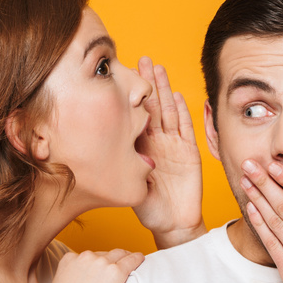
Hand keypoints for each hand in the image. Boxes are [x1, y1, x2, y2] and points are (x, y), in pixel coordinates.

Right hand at [43, 249, 144, 282]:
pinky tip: (141, 259)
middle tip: (118, 266)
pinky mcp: (116, 273)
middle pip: (103, 254)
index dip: (94, 263)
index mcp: (68, 259)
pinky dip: (137, 258)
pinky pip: (131, 261)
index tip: (100, 269)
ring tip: (132, 259)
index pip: (86, 256)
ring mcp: (101, 263)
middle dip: (110, 261)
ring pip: (119, 254)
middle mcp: (85, 257)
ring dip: (125, 256)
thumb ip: (64, 282)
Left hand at [131, 57, 204, 248]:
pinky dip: (180, 112)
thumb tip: (93, 149)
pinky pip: (185, 129)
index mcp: (139, 146)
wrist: (172, 223)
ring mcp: (174, 145)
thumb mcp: (126, 183)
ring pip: (167, 111)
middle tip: (140, 59)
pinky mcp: (189, 152)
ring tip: (157, 68)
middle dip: (147, 83)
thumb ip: (118, 165)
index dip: (129, 96)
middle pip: (151, 106)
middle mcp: (157, 142)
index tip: (121, 75)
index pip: (133, 115)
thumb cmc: (149, 207)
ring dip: (163, 89)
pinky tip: (175, 95)